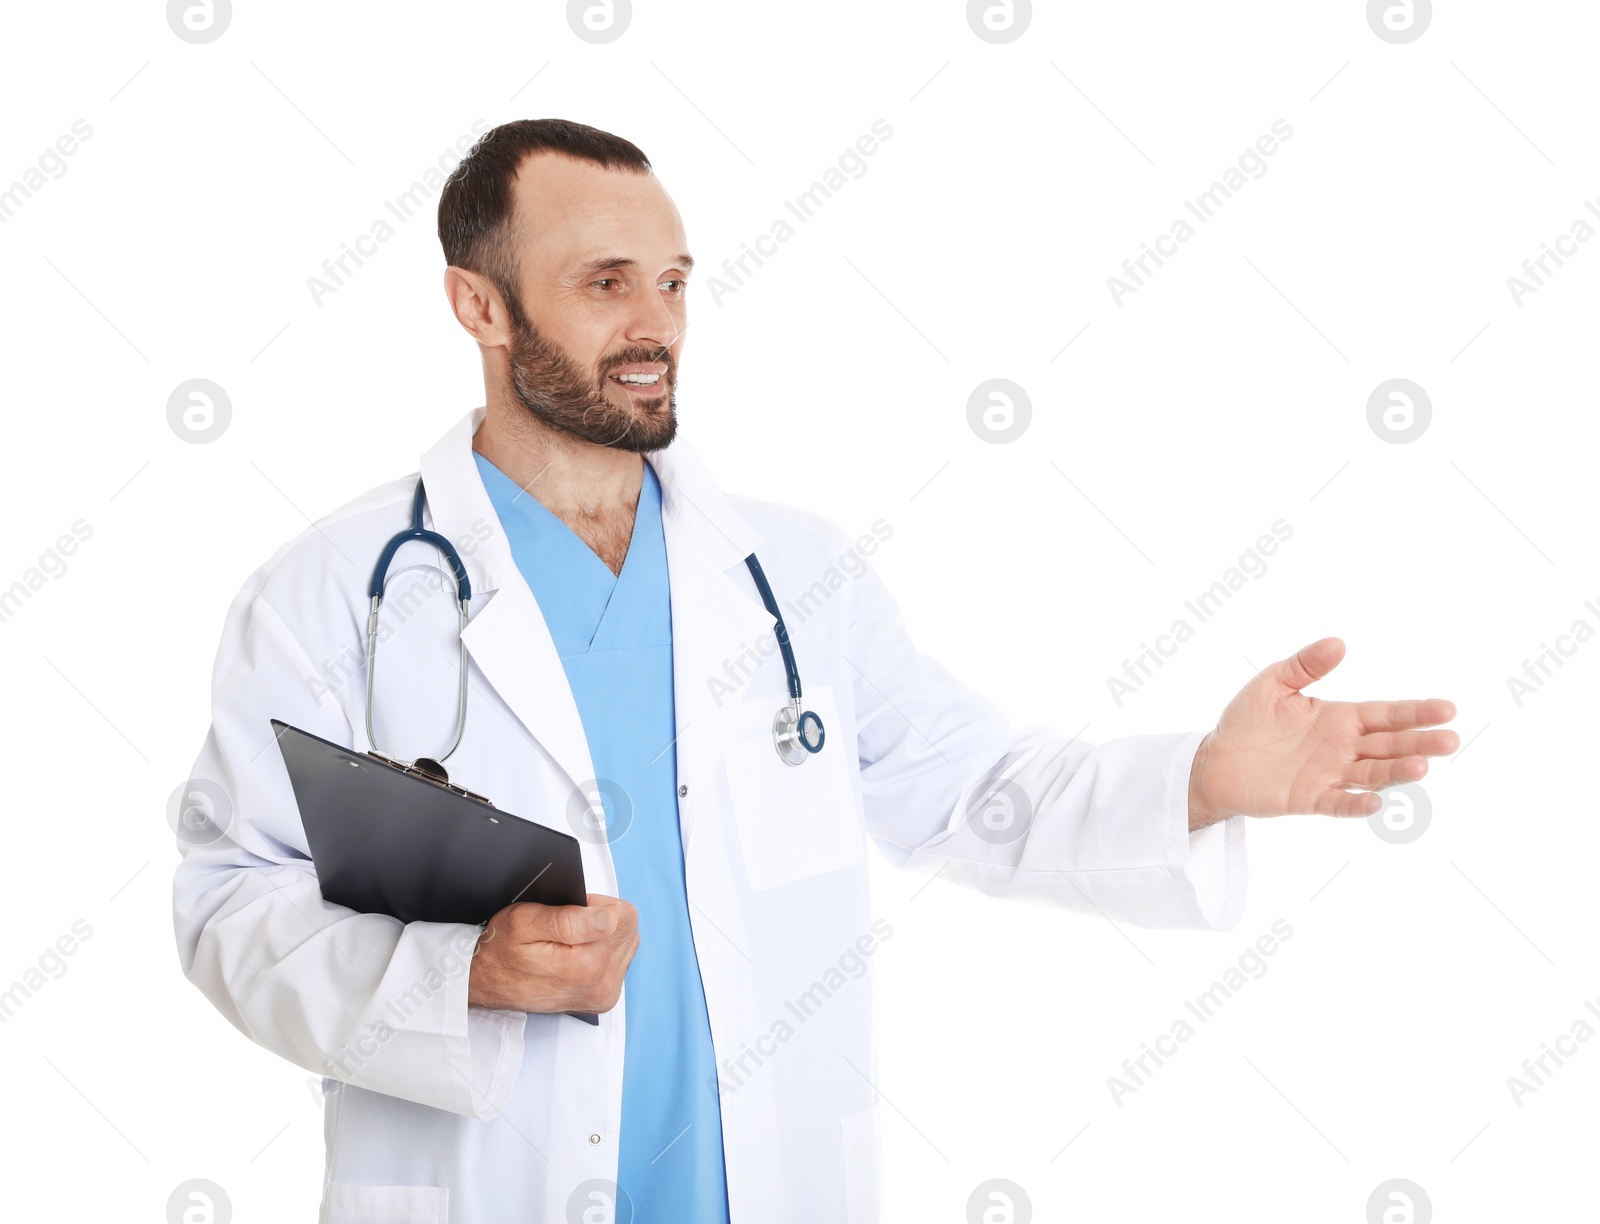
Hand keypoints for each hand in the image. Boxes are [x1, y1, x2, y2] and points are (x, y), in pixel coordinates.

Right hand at [468, 893, 638, 1013]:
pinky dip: (602, 951)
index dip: (597, 904)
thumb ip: (569, 918)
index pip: (624, 914)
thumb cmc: (501, 951)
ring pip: (626, 942)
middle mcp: (601, 984)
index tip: (572, 911)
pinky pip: (620, 960)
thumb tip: (608, 917)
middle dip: (602, 919)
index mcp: (587, 965)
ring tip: (571, 941)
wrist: (485, 983)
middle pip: (629, 928)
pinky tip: (578, 953)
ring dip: (604, 935)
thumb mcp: (525, 921)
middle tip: (567, 927)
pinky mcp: (603, 998)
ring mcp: (604, 994)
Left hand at [1188, 637, 1458, 829]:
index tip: (1447, 709)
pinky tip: (1375, 801)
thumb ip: (1306, 665)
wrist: (1216, 760)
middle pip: (1389, 745)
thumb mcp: (1273, 683)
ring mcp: (1329, 774)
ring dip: (1396, 772)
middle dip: (1420, 742)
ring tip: (1421, 767)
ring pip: (1372, 774)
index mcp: (1339, 718)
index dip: (1416, 712)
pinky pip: (1338, 803)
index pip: (1386, 714)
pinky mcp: (1309, 798)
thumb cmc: (1246, 720)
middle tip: (1451, 740)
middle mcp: (1342, 748)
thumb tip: (1338, 642)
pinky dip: (1356, 803)